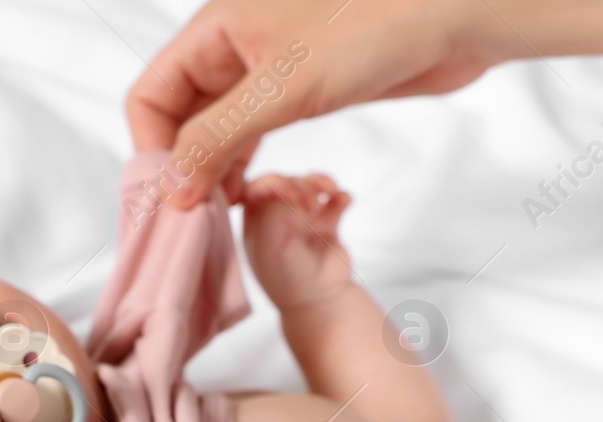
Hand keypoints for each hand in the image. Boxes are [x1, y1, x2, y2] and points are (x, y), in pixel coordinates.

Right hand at [126, 0, 498, 205]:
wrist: (450, 17)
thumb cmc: (371, 29)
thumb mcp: (282, 89)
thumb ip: (219, 138)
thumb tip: (173, 188)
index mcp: (217, 29)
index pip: (152, 93)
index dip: (152, 148)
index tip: (170, 200)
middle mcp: (235, 47)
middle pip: (180, 115)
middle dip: (180, 166)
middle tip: (193, 221)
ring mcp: (268, 71)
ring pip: (216, 128)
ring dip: (211, 172)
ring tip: (218, 217)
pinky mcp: (301, 92)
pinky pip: (252, 133)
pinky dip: (242, 165)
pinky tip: (247, 196)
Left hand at [241, 172, 353, 312]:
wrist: (320, 301)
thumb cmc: (288, 278)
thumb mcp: (272, 245)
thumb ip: (273, 211)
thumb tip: (287, 184)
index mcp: (255, 224)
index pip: (256, 188)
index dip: (272, 181)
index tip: (287, 190)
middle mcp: (276, 219)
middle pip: (285, 182)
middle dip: (299, 184)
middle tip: (310, 203)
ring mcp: (302, 221)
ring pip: (310, 186)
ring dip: (320, 183)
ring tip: (329, 192)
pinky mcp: (326, 225)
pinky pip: (334, 201)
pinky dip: (341, 196)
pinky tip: (344, 201)